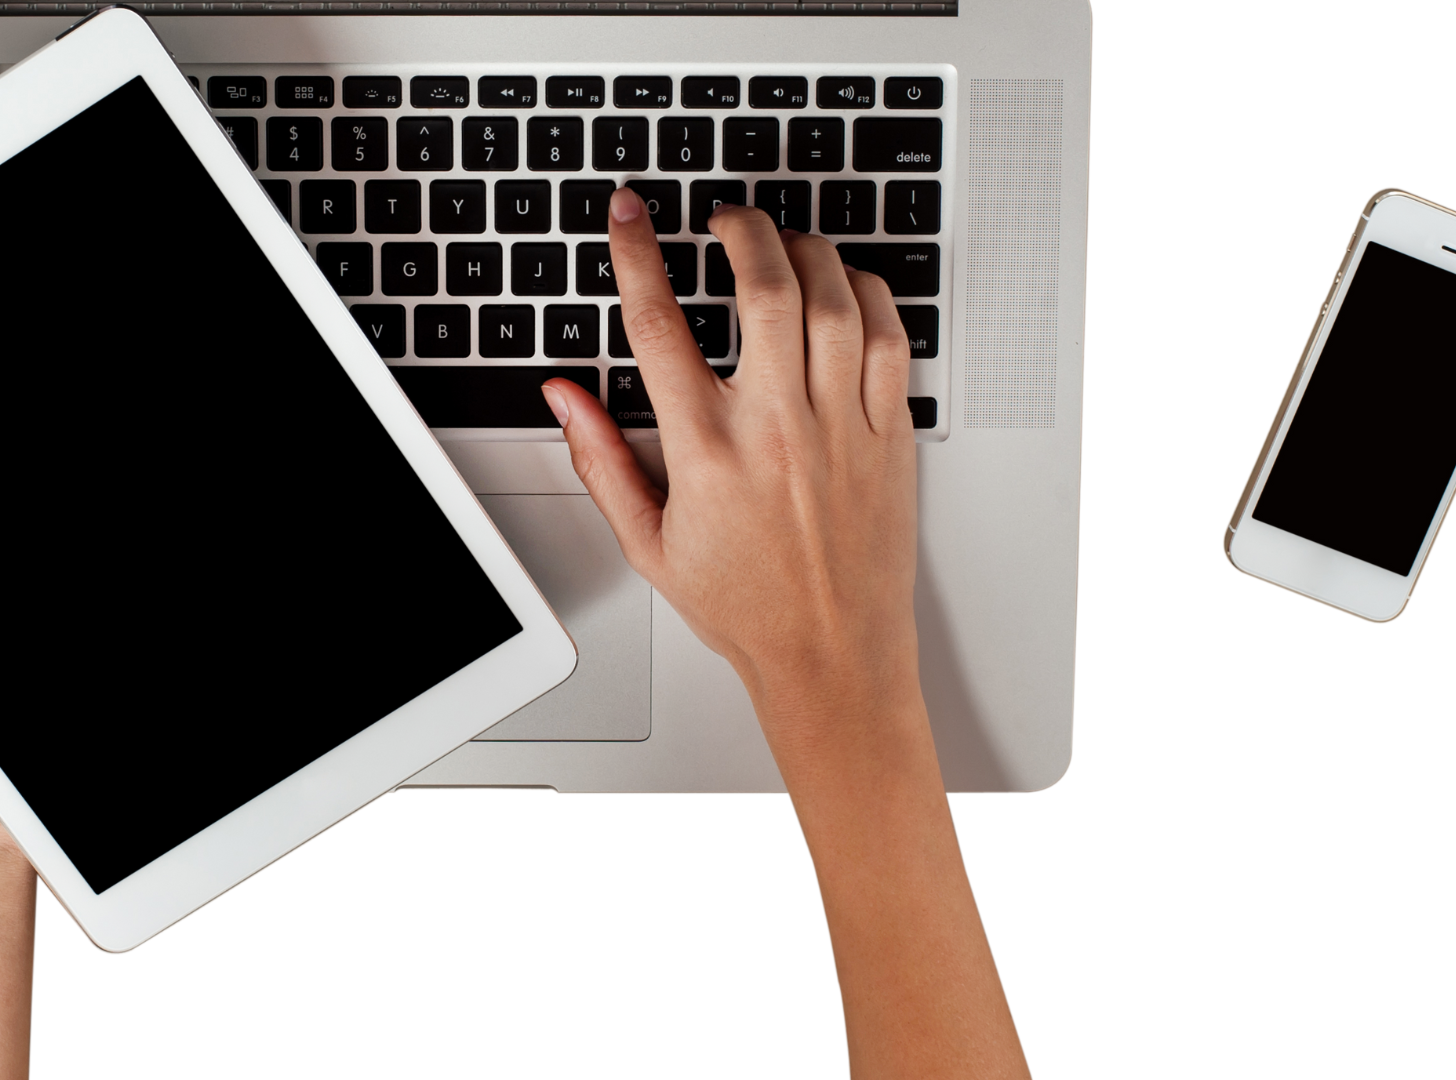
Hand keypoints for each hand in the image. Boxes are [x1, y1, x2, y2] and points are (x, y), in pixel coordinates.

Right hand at [541, 193, 918, 754]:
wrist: (832, 655)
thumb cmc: (746, 606)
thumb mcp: (647, 543)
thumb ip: (601, 461)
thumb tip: (565, 397)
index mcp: (708, 452)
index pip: (660, 327)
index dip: (637, 255)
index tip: (631, 216)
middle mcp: (777, 429)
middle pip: (762, 286)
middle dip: (739, 229)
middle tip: (724, 219)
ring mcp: (842, 427)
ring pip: (832, 298)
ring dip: (803, 250)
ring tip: (781, 245)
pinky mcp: (890, 435)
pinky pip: (889, 336)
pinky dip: (867, 292)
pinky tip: (843, 287)